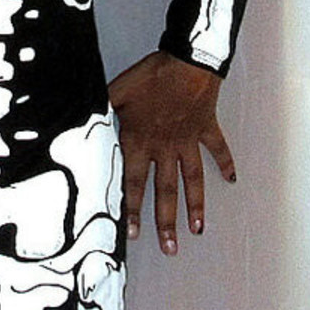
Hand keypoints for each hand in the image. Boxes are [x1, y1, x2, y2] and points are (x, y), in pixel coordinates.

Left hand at [107, 50, 235, 255]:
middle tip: (170, 248)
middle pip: (165, 190)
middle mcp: (164, 147)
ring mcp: (188, 140)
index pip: (133, 182)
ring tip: (198, 230)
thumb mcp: (115, 92)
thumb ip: (99, 111)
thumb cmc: (150, 76)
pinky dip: (226, 163)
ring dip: (196, 205)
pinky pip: (218, 149)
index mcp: (139, 141)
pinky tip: (232, 180)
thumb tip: (76, 122)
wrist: (186, 61)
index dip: (132, 208)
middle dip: (166, 222)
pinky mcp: (206, 128)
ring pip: (192, 179)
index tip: (133, 233)